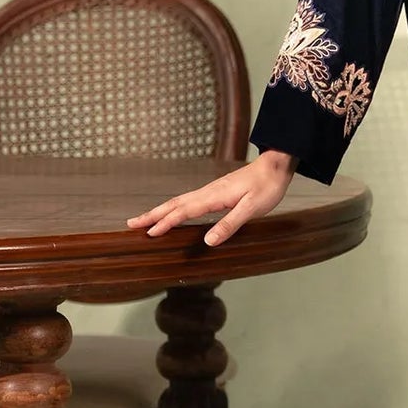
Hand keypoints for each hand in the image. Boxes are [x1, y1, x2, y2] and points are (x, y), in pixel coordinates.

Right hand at [125, 149, 296, 247]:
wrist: (276, 166)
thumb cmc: (267, 187)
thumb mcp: (252, 208)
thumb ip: (230, 224)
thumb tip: (208, 242)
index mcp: (214, 197)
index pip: (183, 211)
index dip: (165, 223)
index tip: (149, 233)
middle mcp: (208, 192)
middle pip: (174, 204)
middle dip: (152, 215)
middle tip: (131, 224)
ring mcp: (210, 191)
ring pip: (179, 201)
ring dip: (160, 211)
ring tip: (144, 220)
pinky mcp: (215, 192)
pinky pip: (188, 201)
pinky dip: (174, 208)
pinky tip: (173, 213)